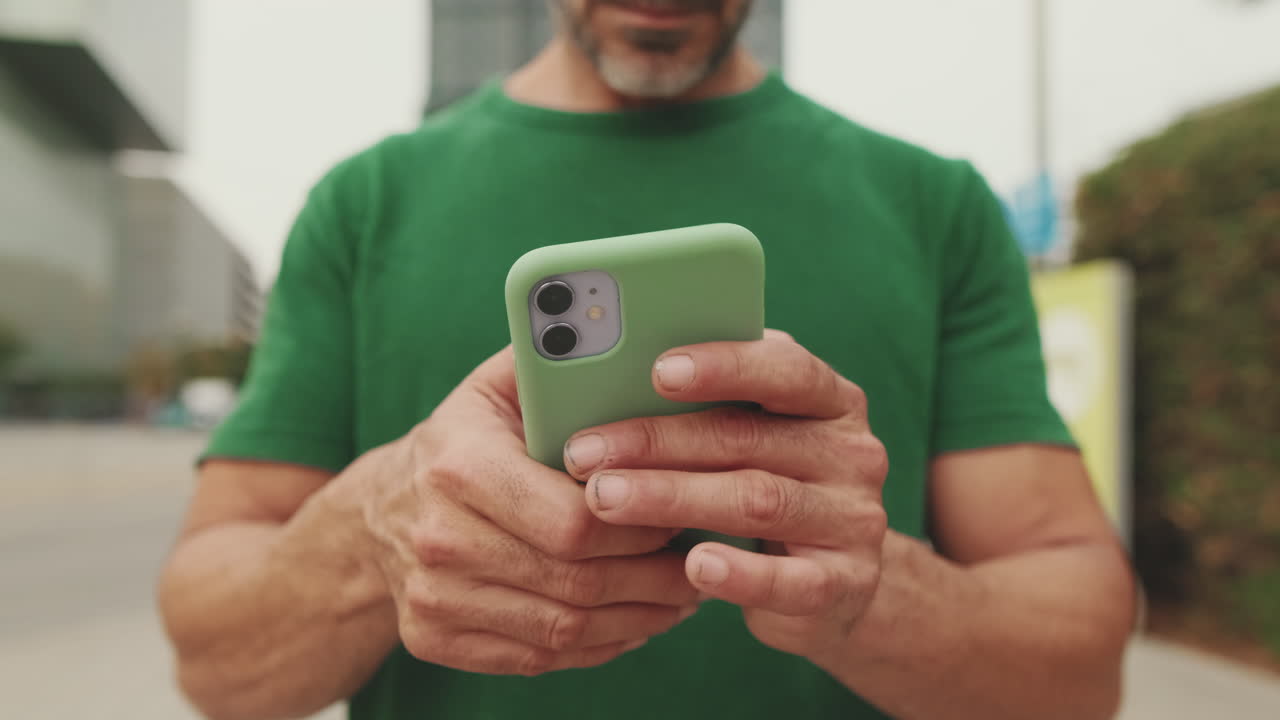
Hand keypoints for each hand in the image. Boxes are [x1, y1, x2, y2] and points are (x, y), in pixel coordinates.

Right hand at [347, 347, 697, 675]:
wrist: (376, 514)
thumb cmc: (460, 440)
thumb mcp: (492, 389)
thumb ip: (553, 367)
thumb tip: (630, 341)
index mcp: (460, 465)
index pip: (575, 520)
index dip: (642, 525)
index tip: (683, 513)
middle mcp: (439, 537)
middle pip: (578, 581)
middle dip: (655, 579)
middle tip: (700, 563)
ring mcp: (433, 597)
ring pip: (566, 629)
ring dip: (639, 618)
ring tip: (680, 596)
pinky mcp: (435, 639)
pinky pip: (539, 658)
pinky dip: (598, 648)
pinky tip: (633, 622)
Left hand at [562, 331, 888, 663]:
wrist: (837, 581)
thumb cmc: (765, 485)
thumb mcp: (746, 440)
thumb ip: (704, 409)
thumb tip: (606, 385)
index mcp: (828, 399)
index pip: (784, 368)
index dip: (723, 366)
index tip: (657, 370)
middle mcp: (850, 451)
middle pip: (748, 438)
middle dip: (657, 441)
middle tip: (585, 452)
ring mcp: (852, 518)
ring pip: (756, 501)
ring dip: (672, 498)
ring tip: (606, 499)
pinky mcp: (844, 583)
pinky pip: (789, 579)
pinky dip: (739, 574)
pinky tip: (693, 566)